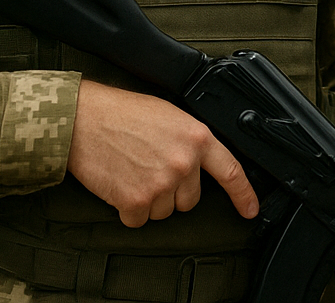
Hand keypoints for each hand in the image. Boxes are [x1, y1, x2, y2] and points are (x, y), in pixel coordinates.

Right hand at [67, 79, 257, 227]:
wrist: (84, 119)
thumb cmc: (123, 113)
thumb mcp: (171, 116)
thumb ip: (191, 142)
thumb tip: (200, 164)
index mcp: (198, 138)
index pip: (231, 172)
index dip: (244, 195)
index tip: (250, 210)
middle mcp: (184, 163)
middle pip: (190, 200)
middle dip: (173, 191)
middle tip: (150, 168)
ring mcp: (161, 184)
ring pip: (163, 212)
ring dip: (149, 200)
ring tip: (133, 171)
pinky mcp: (136, 201)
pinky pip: (138, 221)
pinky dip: (128, 210)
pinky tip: (120, 185)